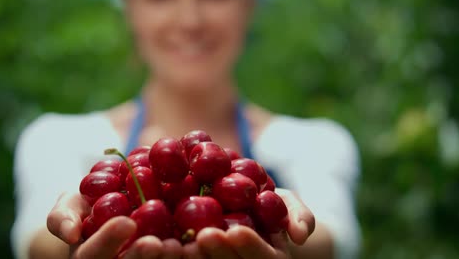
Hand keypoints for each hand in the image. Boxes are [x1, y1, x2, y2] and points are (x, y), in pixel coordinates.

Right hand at [46, 192, 182, 258]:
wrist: (113, 210)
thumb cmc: (86, 209)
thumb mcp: (69, 206)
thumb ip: (63, 216)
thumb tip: (71, 233)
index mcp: (89, 257)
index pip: (93, 255)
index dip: (108, 241)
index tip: (126, 222)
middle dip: (141, 258)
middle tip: (159, 243)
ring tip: (182, 245)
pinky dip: (188, 256)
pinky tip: (200, 243)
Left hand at [183, 188, 314, 258]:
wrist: (245, 211)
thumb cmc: (270, 207)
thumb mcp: (288, 206)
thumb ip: (299, 215)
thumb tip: (299, 236)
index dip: (250, 247)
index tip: (236, 231)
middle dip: (218, 253)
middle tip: (203, 235)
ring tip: (178, 243)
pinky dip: (172, 255)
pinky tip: (159, 242)